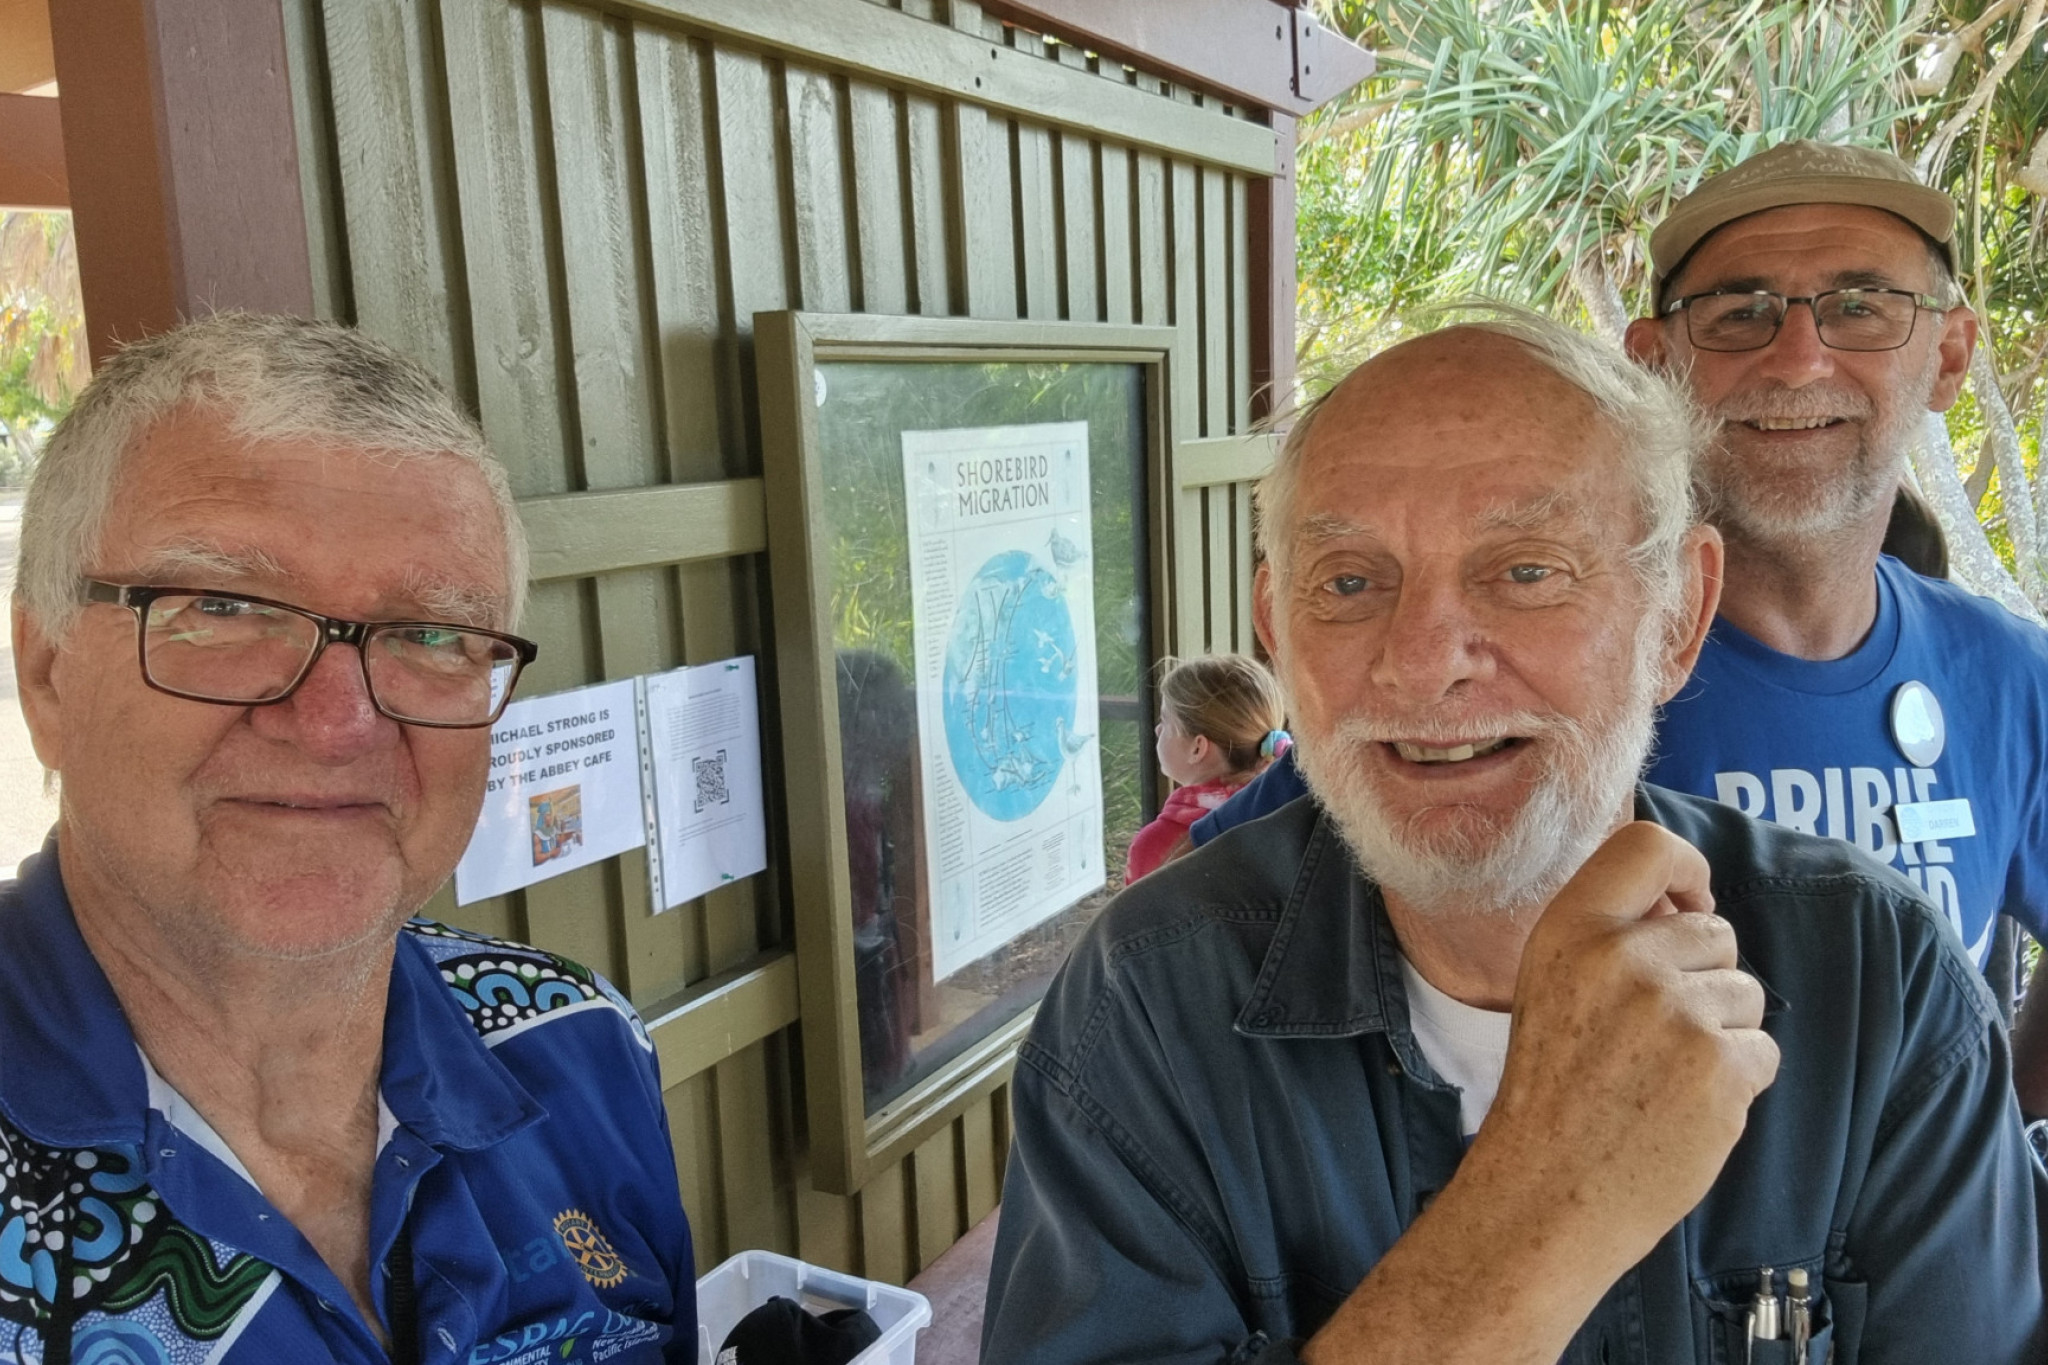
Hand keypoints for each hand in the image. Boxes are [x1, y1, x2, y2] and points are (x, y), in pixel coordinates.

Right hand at [1476, 821, 1779, 1276]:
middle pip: (1715, 932)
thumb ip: (1610, 935)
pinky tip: (1687, 1107)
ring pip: (1745, 993)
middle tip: (1655, 1034)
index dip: (1687, 871)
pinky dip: (1737, 1080)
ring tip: (1665, 1075)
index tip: (1689, 905)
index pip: (1648, 846)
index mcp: (1570, 931)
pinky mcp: (1720, 1068)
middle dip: (1704, 977)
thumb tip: (1688, 908)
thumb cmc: (1553, 1089)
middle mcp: (1621, 959)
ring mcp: (1675, 1013)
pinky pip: (1762, 1049)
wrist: (1549, 1189)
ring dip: (1722, 1032)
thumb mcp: (1552, 984)